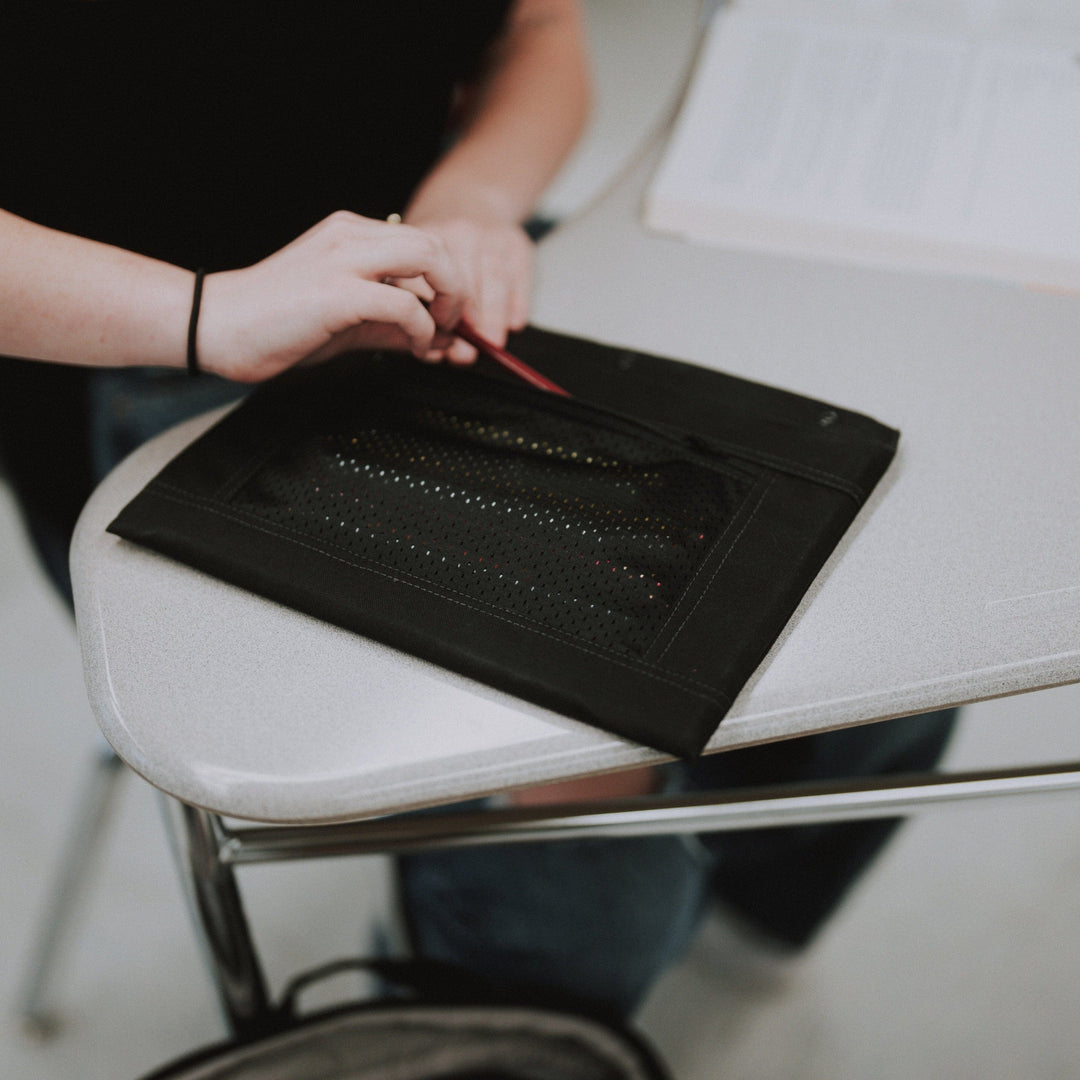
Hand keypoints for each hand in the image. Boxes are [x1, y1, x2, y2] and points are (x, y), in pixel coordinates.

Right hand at [195, 212, 467, 382]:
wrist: (216, 327)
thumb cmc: (273, 325)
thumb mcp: (347, 321)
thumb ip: (390, 324)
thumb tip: (434, 339)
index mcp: (350, 234)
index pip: (423, 243)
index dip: (448, 282)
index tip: (451, 321)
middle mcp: (350, 236)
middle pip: (435, 243)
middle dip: (458, 287)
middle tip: (453, 325)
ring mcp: (343, 260)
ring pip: (429, 257)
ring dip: (449, 299)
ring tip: (438, 334)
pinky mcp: (336, 292)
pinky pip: (403, 302)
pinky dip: (421, 328)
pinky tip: (415, 348)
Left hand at [400, 216, 533, 363]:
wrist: (466, 198)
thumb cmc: (435, 242)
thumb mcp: (412, 259)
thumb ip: (415, 299)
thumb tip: (431, 348)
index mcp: (427, 236)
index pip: (431, 277)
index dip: (435, 311)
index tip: (436, 340)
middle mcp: (460, 231)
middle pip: (466, 279)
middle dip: (467, 321)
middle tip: (465, 353)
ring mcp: (492, 234)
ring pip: (495, 278)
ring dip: (494, 316)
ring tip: (490, 343)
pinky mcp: (517, 241)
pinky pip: (521, 274)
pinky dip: (519, 301)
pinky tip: (514, 323)